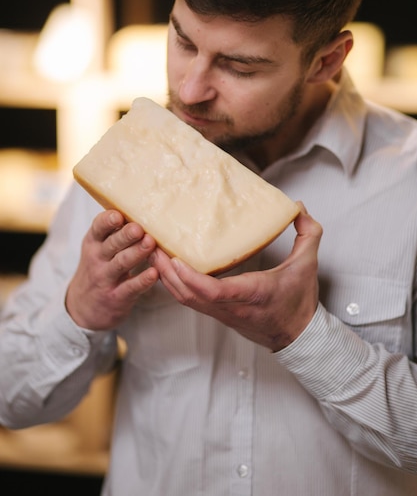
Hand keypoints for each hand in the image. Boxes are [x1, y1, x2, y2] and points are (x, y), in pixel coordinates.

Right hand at [66, 210, 158, 329]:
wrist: (83, 307)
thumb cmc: (99, 268)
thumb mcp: (98, 248)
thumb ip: (114, 231)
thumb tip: (141, 207)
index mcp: (94, 243)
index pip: (98, 228)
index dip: (107, 221)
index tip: (118, 215)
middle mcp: (97, 259)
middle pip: (111, 245)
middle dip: (125, 235)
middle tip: (139, 228)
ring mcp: (106, 279)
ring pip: (121, 264)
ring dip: (136, 253)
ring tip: (150, 243)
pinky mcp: (117, 297)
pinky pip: (131, 287)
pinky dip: (143, 280)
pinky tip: (154, 272)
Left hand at [150, 204, 321, 351]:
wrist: (297, 336)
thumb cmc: (299, 301)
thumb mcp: (308, 264)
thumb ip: (308, 233)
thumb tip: (298, 207)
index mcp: (251, 293)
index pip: (215, 292)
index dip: (191, 278)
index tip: (175, 259)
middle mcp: (231, 306)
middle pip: (189, 295)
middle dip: (166, 272)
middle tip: (151, 246)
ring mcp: (222, 312)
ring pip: (185, 299)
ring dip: (166, 277)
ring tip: (153, 252)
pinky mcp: (217, 314)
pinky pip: (190, 301)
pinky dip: (175, 284)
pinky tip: (167, 267)